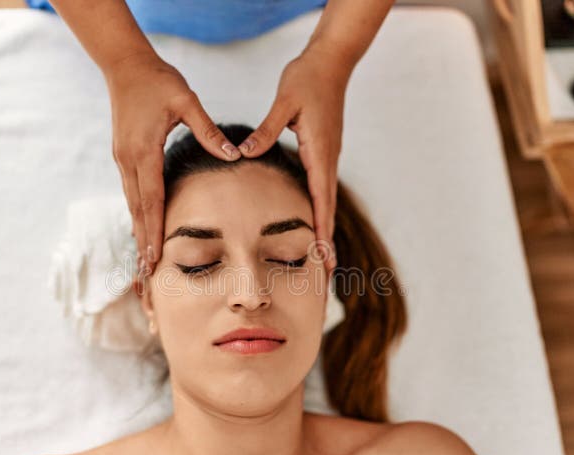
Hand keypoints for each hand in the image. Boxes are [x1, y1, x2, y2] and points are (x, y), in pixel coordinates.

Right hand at [104, 52, 241, 270]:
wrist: (125, 63)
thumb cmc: (158, 79)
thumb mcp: (187, 101)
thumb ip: (209, 130)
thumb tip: (234, 155)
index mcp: (143, 150)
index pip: (150, 199)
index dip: (153, 230)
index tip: (154, 257)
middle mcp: (128, 159)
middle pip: (138, 209)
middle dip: (143, 241)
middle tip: (147, 271)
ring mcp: (123, 158)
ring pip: (131, 202)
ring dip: (138, 229)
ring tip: (144, 257)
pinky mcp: (123, 154)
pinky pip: (131, 190)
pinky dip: (137, 212)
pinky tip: (142, 225)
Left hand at [236, 45, 350, 272]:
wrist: (329, 63)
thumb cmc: (306, 80)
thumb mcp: (284, 103)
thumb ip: (266, 130)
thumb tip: (244, 153)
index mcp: (319, 152)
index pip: (321, 198)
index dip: (321, 229)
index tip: (323, 256)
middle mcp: (327, 159)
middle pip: (328, 208)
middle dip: (328, 240)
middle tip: (328, 273)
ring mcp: (327, 156)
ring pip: (326, 200)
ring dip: (325, 228)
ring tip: (323, 257)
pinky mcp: (323, 152)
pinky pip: (321, 188)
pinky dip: (320, 210)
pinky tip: (314, 221)